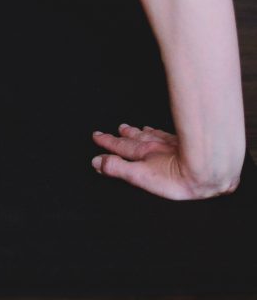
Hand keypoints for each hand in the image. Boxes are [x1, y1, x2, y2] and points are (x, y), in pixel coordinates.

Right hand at [91, 123, 239, 200]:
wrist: (207, 167)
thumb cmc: (176, 176)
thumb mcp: (141, 176)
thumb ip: (118, 168)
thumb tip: (97, 162)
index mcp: (142, 154)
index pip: (120, 147)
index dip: (107, 143)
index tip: (96, 137)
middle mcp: (153, 146)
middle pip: (131, 140)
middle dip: (118, 137)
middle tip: (107, 132)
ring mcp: (167, 144)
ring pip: (146, 135)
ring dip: (135, 132)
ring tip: (126, 128)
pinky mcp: (181, 144)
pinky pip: (162, 134)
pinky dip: (154, 131)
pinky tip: (154, 130)